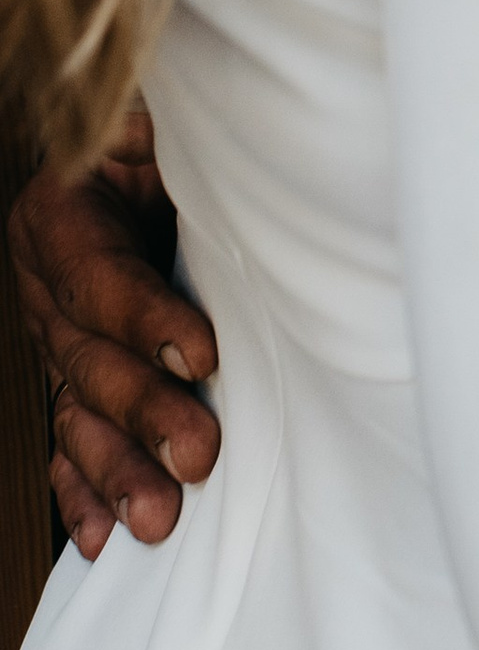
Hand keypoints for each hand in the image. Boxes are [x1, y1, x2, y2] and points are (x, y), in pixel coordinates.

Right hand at [9, 105, 219, 557]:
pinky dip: (84, 487)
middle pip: (88, 353)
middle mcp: (47, 273)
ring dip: (116, 468)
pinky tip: (103, 535)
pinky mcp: (74, 363)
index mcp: (62, 205)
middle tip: (199, 456)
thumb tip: (261, 135)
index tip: (202, 355)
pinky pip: (68, 432)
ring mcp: (54, 326)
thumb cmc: (183, 118)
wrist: (141, 128)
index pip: (99, 275)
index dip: (145, 319)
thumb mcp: (174, 115)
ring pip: (77, 406)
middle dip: (143, 413)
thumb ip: (185, 137)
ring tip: (158, 516)